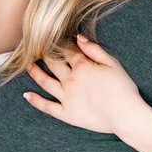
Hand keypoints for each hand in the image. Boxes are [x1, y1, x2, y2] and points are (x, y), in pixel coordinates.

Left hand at [23, 35, 143, 134]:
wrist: (125, 114)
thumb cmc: (123, 88)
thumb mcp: (112, 63)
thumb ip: (94, 49)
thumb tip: (78, 37)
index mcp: (82, 66)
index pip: (67, 50)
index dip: (61, 43)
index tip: (56, 39)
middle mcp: (71, 80)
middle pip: (53, 63)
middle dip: (45, 54)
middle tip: (38, 49)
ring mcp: (66, 97)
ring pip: (45, 82)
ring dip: (35, 72)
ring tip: (29, 65)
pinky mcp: (66, 113)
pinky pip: (47, 106)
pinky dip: (35, 100)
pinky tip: (26, 95)